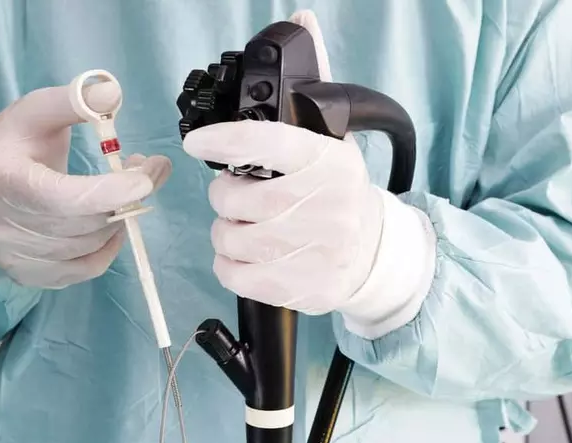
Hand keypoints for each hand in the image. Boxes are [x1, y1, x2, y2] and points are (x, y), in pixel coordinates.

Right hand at [0, 82, 170, 288]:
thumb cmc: (14, 143)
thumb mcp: (37, 110)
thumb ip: (75, 100)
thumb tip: (112, 93)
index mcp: (2, 180)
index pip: (64, 198)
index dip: (113, 191)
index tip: (149, 173)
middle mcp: (1, 226)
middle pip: (85, 223)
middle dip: (128, 197)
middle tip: (148, 171)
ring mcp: (14, 257)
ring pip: (91, 245)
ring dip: (121, 218)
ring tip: (127, 191)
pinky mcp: (29, 275)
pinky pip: (86, 269)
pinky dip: (109, 247)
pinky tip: (113, 223)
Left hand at [183, 10, 434, 337]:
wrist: (373, 253)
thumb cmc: (338, 192)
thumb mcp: (331, 140)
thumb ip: (310, 88)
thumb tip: (303, 20)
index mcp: (329, 161)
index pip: (270, 142)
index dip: (227, 140)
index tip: (198, 140)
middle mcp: (326, 205)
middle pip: (237, 199)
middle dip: (224, 196)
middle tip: (239, 195)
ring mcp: (316, 250)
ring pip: (230, 238)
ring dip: (227, 231)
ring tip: (249, 227)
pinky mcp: (302, 287)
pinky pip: (235, 275)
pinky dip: (230, 264)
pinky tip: (251, 255)